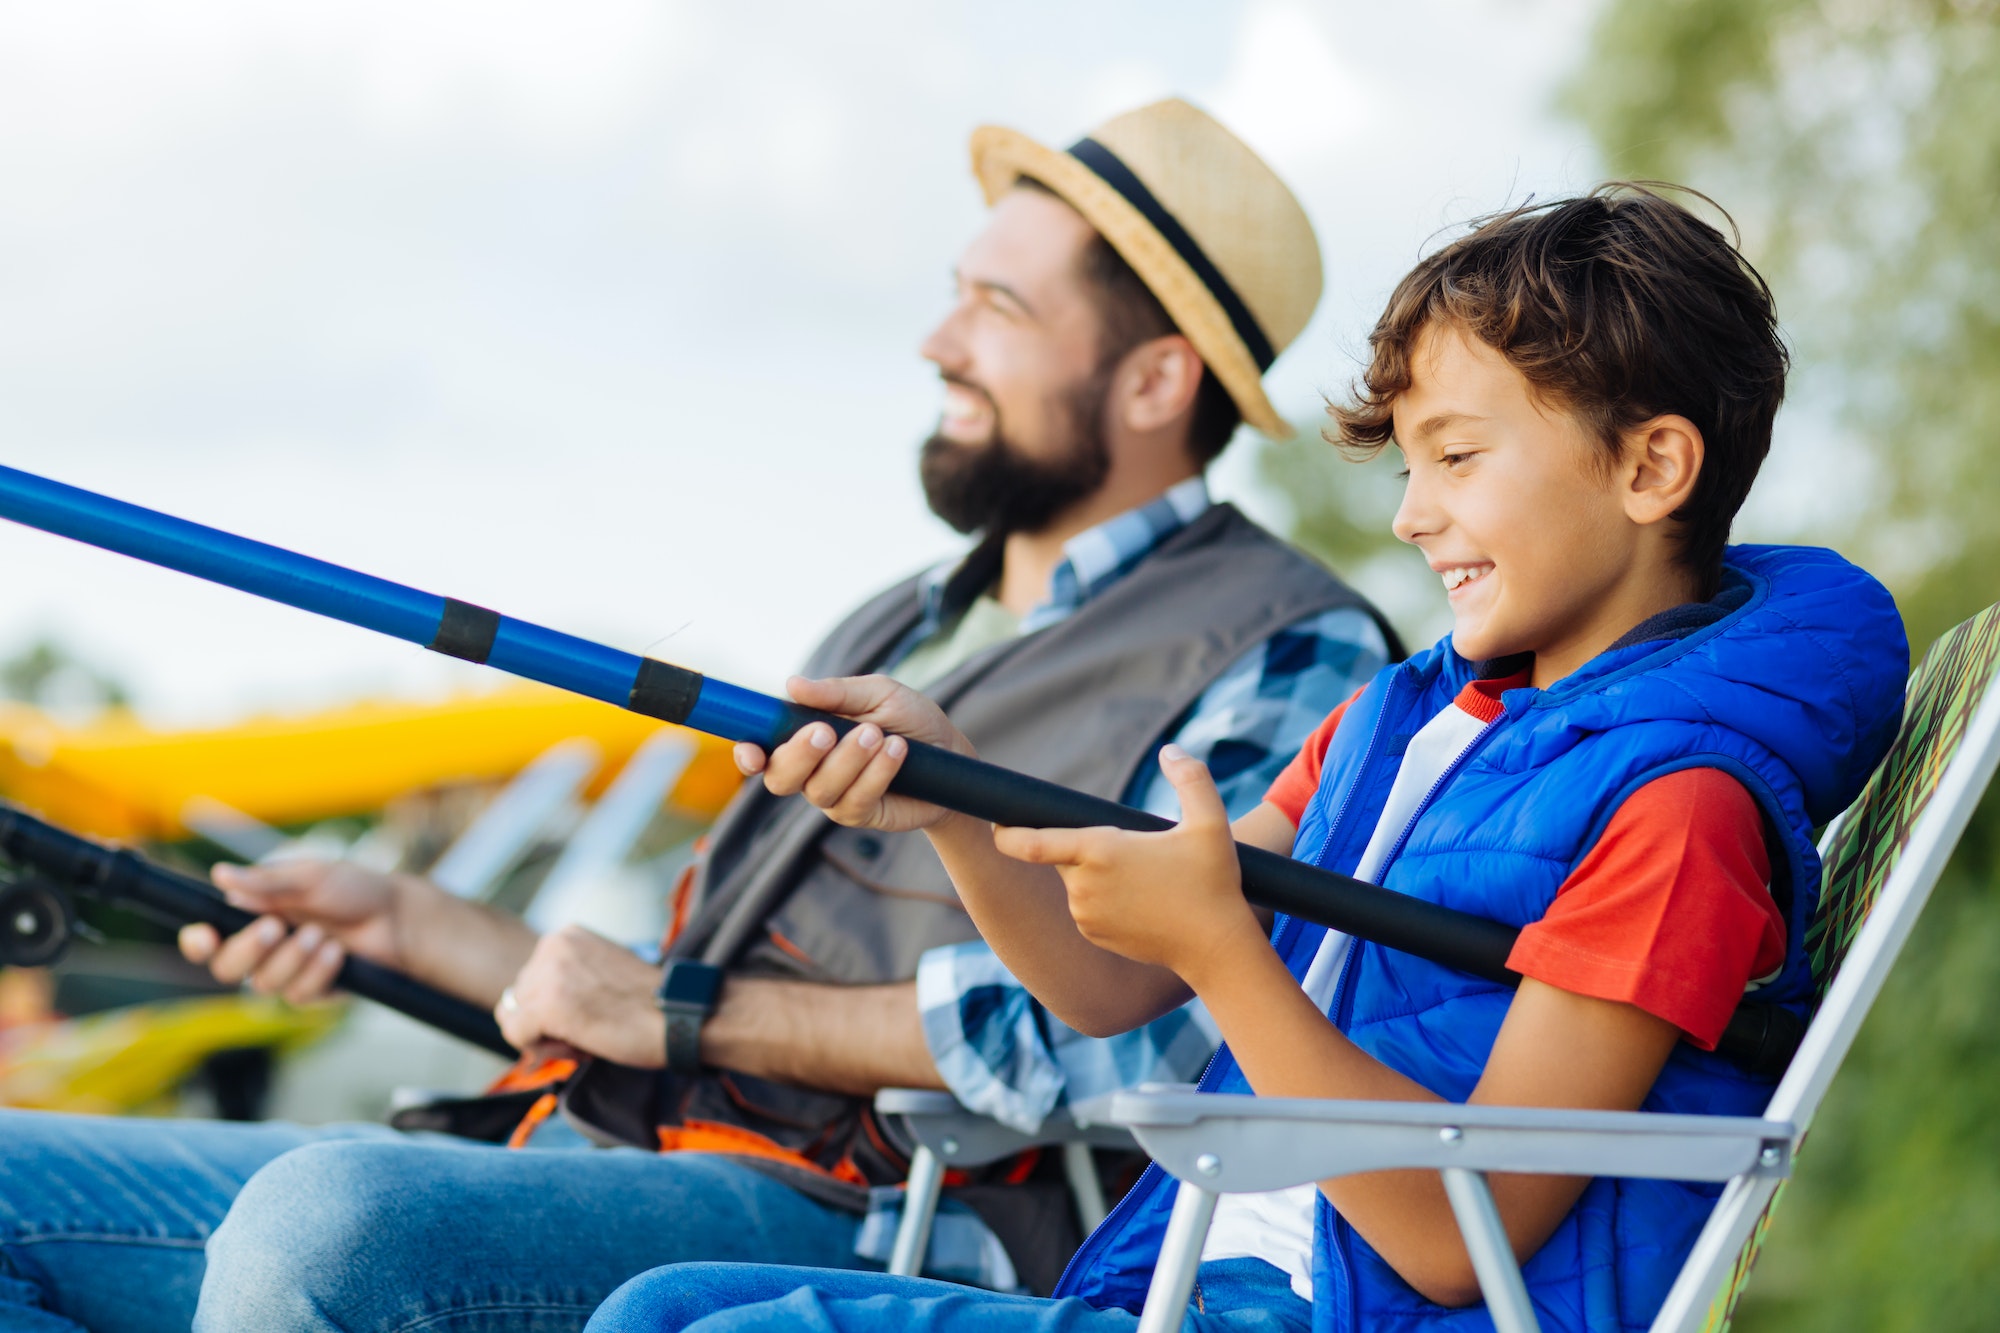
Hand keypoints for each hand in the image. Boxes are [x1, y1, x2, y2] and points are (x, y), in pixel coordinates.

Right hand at [180, 860, 420, 1004]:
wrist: (398, 916)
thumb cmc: (353, 888)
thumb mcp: (312, 876)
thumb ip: (267, 881)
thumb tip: (220, 874)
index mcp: (252, 915)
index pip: (208, 939)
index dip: (197, 943)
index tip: (204, 937)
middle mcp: (263, 948)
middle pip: (226, 968)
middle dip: (248, 950)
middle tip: (276, 927)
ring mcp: (287, 972)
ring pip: (263, 984)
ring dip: (292, 958)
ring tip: (322, 934)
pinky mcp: (313, 992)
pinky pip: (299, 996)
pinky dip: (317, 973)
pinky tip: (337, 954)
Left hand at [494, 924, 666, 1065]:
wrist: (681, 1014)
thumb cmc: (649, 1002)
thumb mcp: (601, 970)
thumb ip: (568, 977)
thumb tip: (530, 1008)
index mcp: (566, 935)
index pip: (530, 979)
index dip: (555, 1007)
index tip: (591, 1013)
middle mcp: (551, 946)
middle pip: (519, 998)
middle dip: (547, 1022)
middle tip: (591, 1028)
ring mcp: (548, 974)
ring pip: (515, 1018)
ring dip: (546, 1037)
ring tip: (588, 1036)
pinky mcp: (547, 1005)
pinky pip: (517, 1035)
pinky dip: (542, 1050)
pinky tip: (580, 1045)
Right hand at [736, 675, 973, 832]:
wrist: (953, 754)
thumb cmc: (909, 720)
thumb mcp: (879, 693)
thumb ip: (836, 693)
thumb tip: (792, 685)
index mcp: (804, 737)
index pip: (761, 751)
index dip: (747, 753)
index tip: (751, 747)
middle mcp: (811, 770)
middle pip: (779, 777)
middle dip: (798, 755)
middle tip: (826, 732)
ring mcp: (834, 795)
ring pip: (819, 789)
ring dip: (848, 759)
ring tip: (879, 734)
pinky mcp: (860, 813)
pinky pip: (855, 799)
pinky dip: (876, 772)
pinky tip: (896, 752)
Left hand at [993, 745, 1264, 985]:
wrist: (1216, 947)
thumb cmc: (1214, 882)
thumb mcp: (1211, 822)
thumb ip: (1191, 778)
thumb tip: (1170, 751)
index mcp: (1101, 852)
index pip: (1032, 843)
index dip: (1007, 833)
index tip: (995, 823)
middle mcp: (1084, 887)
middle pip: (1062, 856)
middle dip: (1083, 847)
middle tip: (1133, 850)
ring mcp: (1086, 915)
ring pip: (1075, 881)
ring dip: (1093, 873)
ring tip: (1144, 878)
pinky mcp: (1094, 935)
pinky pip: (1085, 907)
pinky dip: (1100, 899)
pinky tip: (1139, 901)